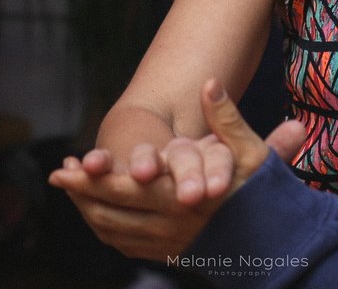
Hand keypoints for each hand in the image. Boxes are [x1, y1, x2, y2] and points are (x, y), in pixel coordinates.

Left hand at [49, 80, 305, 259]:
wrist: (279, 244)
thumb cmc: (264, 195)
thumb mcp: (250, 153)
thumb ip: (227, 118)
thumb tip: (211, 83)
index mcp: (182, 201)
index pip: (126, 191)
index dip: (93, 180)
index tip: (70, 165)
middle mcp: (170, 226)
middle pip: (109, 213)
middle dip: (80, 193)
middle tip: (58, 174)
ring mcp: (168, 245)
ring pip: (113, 232)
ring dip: (88, 210)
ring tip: (71, 187)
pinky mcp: (170, 255)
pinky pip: (126, 245)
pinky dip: (105, 228)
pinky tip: (96, 211)